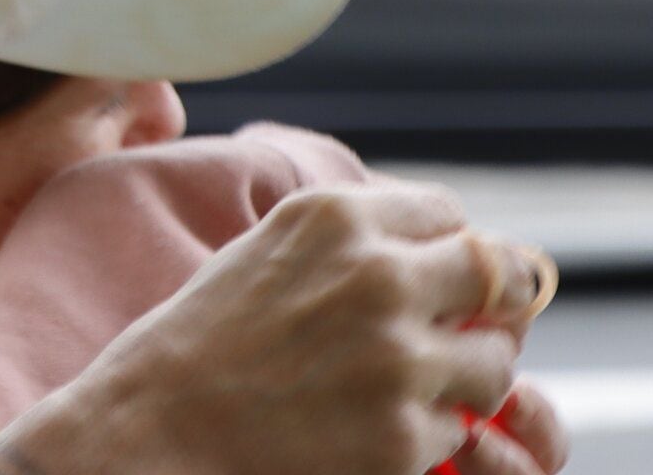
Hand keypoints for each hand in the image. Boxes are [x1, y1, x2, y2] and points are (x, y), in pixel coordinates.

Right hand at [0, 184, 562, 474]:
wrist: (151, 428)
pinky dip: (427, 436)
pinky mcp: (405, 434)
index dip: (447, 252)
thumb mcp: (267, 254)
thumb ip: (350, 244)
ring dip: (465, 379)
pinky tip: (365, 430)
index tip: (433, 281)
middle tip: (455, 334)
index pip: (449, 216)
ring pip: (496, 364)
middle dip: (487, 308)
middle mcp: (378, 275)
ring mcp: (398, 359)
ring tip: (398, 391)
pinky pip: (460, 431)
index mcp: (335, 216)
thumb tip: (447, 252)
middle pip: (500, 276)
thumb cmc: (199, 342)